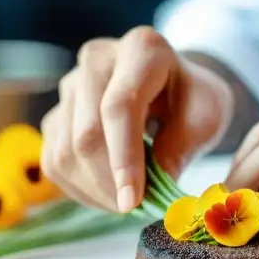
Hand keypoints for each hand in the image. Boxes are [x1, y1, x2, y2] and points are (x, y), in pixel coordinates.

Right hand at [41, 26, 232, 212]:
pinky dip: (79, 189)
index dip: (123, 159)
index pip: (119, 107)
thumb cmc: (194, 98)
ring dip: (94, 191)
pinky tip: (107, 194)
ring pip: (64, 152)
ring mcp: (70, 85)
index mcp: (142, 49)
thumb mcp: (205, 117)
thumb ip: (180, 150)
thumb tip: (146, 194)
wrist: (175, 83)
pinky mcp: (57, 113)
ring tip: (127, 202)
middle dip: (109, 183)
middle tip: (138, 209)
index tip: (133, 202)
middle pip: (86, 134)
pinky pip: (53, 160)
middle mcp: (97, 60)